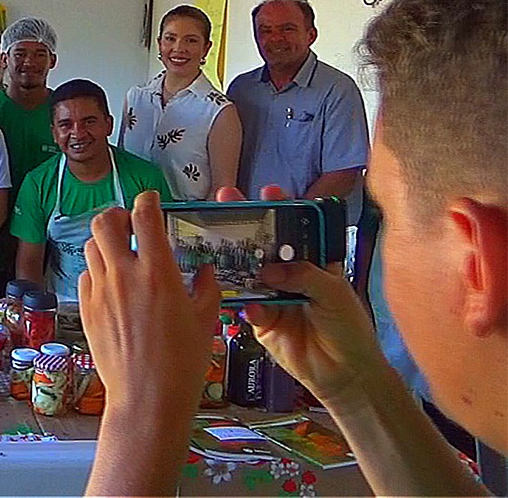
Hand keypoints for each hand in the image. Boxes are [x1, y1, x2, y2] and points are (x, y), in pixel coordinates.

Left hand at [80, 190, 220, 417]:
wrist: (147, 397)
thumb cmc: (181, 362)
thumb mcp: (206, 319)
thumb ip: (207, 287)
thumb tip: (205, 269)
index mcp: (158, 271)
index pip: (144, 215)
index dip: (147, 200)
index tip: (151, 200)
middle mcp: (124, 275)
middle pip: (104, 222)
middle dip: (116, 215)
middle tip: (129, 225)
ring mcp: (101, 291)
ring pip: (91, 246)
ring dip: (105, 242)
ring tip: (120, 254)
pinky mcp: (87, 309)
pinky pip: (85, 276)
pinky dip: (96, 271)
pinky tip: (111, 284)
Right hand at [215, 186, 387, 407]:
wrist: (344, 374)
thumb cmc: (349, 327)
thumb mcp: (334, 293)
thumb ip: (303, 276)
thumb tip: (268, 270)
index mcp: (311, 261)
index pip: (294, 229)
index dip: (280, 209)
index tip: (267, 192)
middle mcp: (288, 274)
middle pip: (262, 245)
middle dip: (243, 223)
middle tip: (225, 201)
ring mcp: (271, 296)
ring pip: (248, 272)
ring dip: (233, 258)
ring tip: (216, 242)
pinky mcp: (260, 321)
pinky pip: (246, 306)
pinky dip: (245, 304)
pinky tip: (251, 305)